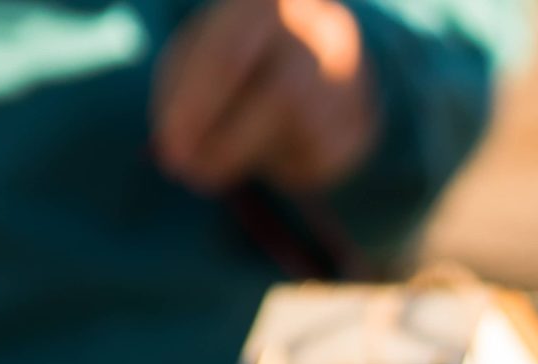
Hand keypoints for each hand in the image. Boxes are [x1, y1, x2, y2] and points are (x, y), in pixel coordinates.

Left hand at [153, 0, 380, 193]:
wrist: (315, 49)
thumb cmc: (239, 50)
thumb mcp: (200, 48)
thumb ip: (182, 92)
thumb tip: (181, 154)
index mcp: (270, 2)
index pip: (232, 55)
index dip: (197, 108)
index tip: (171, 149)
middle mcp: (325, 31)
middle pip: (282, 99)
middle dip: (229, 144)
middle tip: (191, 172)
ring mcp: (354, 77)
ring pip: (307, 135)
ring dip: (255, 156)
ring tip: (231, 148)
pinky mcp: (366, 121)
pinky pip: (324, 161)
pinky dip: (285, 168)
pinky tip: (272, 149)